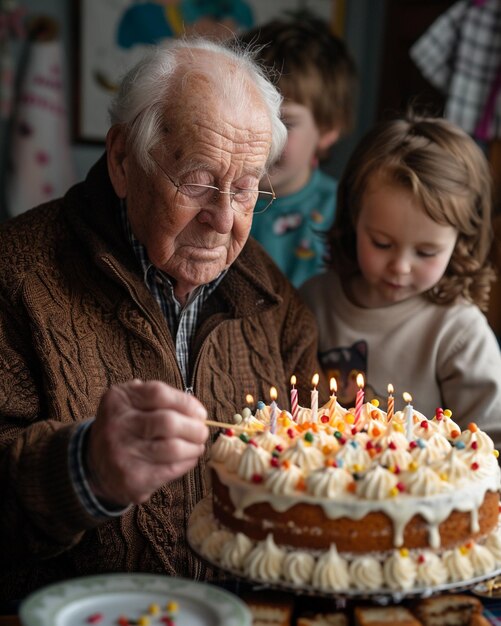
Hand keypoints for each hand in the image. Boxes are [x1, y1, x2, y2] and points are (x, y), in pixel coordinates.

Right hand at [86, 379, 207, 505]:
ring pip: (173, 449)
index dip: (186, 402)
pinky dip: (187, 463)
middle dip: (194, 428)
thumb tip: (196, 411)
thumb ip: (159, 399)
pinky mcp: (131, 479)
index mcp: (118, 400)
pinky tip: (188, 458)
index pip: (158, 394)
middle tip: (202, 431)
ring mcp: (122, 454)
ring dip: (194, 447)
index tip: (200, 412)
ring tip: (198, 445)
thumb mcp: (132, 403)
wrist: (95, 463)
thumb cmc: (126, 427)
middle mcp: (116, 425)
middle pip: (168, 423)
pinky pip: (170, 470)